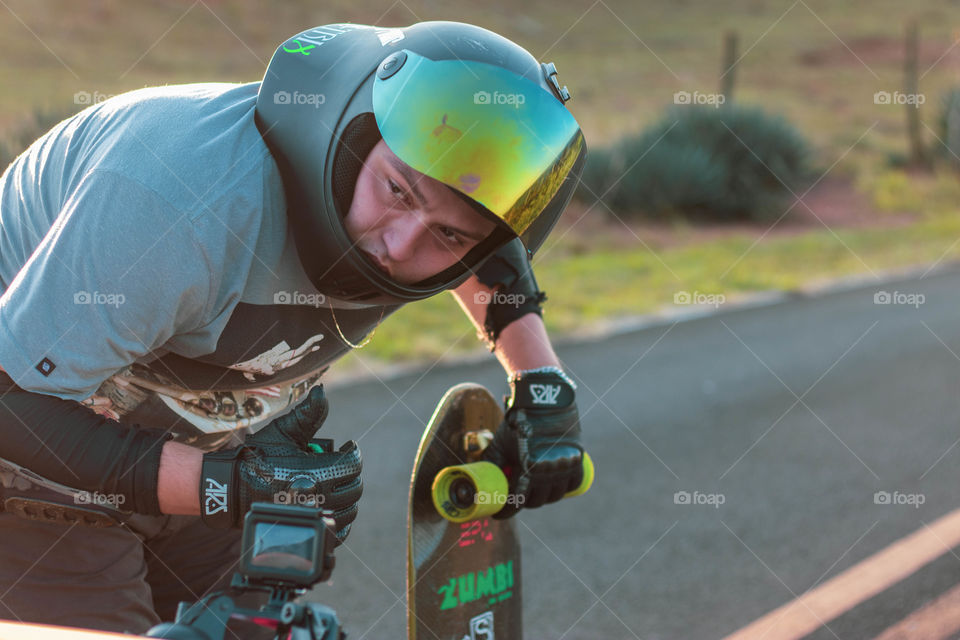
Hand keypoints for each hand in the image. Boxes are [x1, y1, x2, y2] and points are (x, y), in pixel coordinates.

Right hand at [199, 385, 361, 542]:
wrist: (234, 487)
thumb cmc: (259, 457)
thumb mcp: (283, 430)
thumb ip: (308, 413)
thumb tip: (322, 391)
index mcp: (314, 472)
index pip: (353, 464)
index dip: (353, 452)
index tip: (347, 447)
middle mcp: (317, 497)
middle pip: (355, 487)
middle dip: (350, 473)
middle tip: (340, 464)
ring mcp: (313, 516)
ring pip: (350, 510)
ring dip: (347, 495)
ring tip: (336, 482)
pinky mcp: (307, 528)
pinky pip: (338, 530)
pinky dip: (340, 519)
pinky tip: (333, 505)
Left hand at [483, 370, 583, 518]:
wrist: (545, 399)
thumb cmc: (519, 420)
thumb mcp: (500, 442)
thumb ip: (491, 463)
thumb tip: (479, 480)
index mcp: (528, 469)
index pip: (516, 503)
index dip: (505, 512)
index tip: (499, 514)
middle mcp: (549, 472)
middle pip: (535, 501)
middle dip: (522, 503)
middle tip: (514, 498)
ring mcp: (564, 467)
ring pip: (553, 496)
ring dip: (542, 497)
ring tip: (533, 491)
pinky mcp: (577, 459)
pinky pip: (572, 485)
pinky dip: (562, 489)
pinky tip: (552, 486)